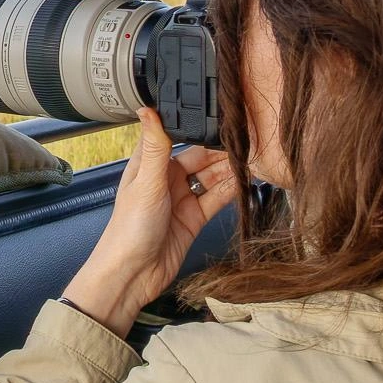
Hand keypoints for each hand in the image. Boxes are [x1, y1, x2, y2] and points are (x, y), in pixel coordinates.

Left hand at [61, 109, 238, 337]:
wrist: (132, 274)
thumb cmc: (129, 228)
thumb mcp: (146, 183)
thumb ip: (155, 147)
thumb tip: (147, 108)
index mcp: (149, 164)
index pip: (177, 137)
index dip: (198, 128)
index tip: (222, 117)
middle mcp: (165, 179)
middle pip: (200, 158)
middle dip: (221, 151)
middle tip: (248, 142)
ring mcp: (180, 199)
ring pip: (211, 178)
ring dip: (229, 170)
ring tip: (253, 160)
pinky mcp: (193, 219)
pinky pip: (215, 199)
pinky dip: (230, 191)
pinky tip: (245, 182)